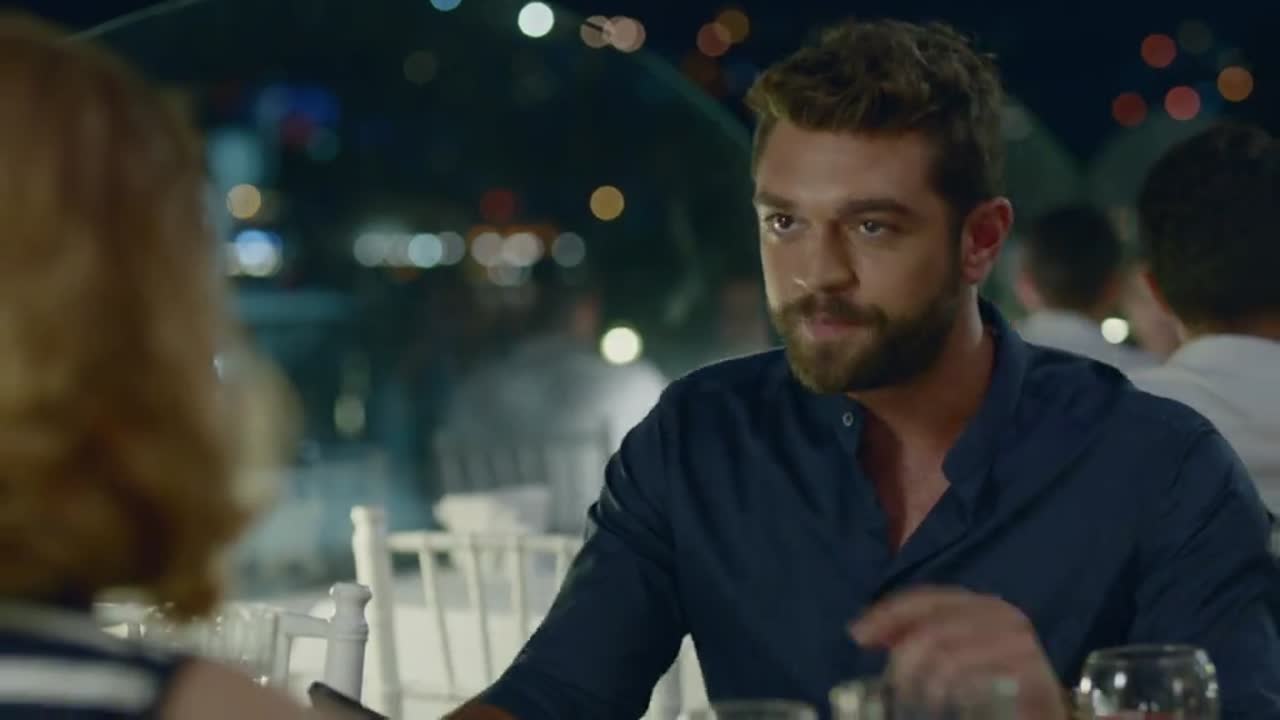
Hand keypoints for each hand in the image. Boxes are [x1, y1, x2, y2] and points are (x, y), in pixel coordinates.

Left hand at [850, 587, 1068, 719]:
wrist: (1045, 716)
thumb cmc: (996, 687)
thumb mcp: (950, 656)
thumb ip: (914, 639)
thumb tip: (862, 630)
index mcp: (981, 605)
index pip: (926, 598)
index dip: (889, 613)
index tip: (858, 633)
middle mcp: (1003, 614)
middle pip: (934, 624)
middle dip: (902, 653)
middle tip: (890, 683)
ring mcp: (1020, 642)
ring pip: (948, 650)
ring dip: (920, 677)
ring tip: (910, 699)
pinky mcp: (1032, 674)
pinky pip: (975, 676)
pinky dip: (948, 689)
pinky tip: (940, 703)